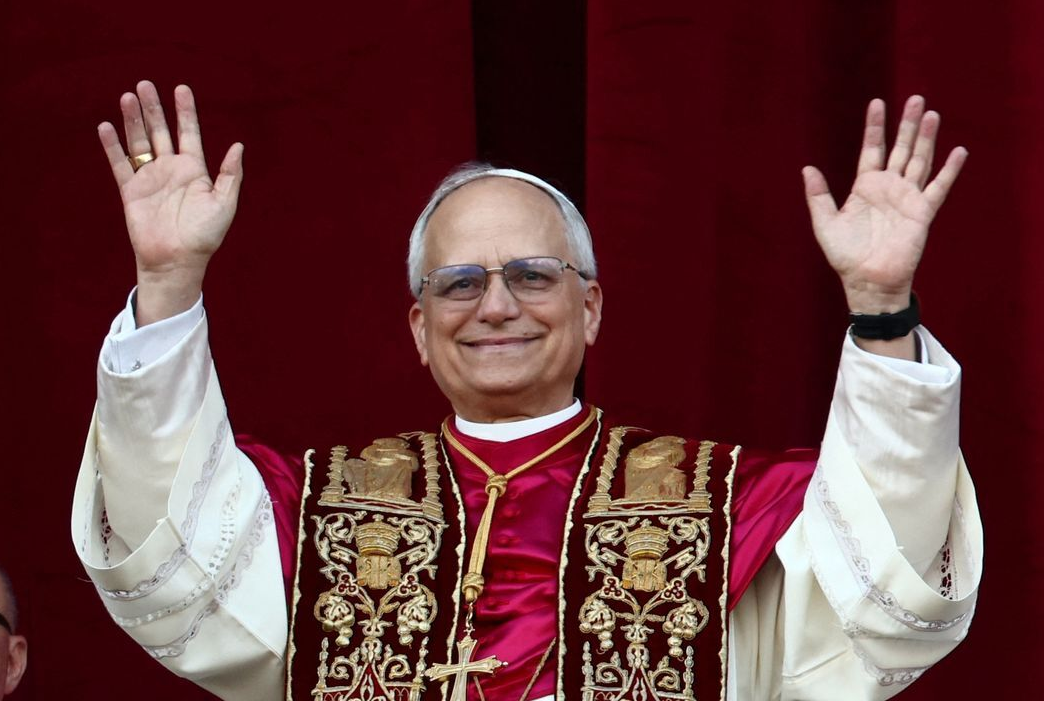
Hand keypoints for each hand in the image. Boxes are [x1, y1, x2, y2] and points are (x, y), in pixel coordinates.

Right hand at [98, 80, 243, 324]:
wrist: (177, 261)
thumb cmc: (205, 236)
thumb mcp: (224, 203)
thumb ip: (230, 174)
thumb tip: (238, 145)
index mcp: (195, 170)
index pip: (189, 133)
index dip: (185, 111)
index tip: (181, 88)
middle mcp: (171, 170)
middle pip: (160, 131)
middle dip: (153, 108)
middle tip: (145, 85)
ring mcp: (150, 179)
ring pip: (139, 142)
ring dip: (133, 120)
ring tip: (128, 96)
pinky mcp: (131, 191)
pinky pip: (120, 164)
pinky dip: (112, 146)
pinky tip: (107, 127)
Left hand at [802, 96, 966, 314]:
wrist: (867, 281)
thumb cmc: (846, 256)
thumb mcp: (825, 224)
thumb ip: (818, 196)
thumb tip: (807, 168)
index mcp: (865, 187)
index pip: (871, 149)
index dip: (874, 127)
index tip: (876, 103)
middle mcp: (888, 188)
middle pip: (900, 149)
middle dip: (906, 124)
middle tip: (915, 98)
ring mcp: (907, 198)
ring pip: (919, 160)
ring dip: (926, 138)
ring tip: (931, 114)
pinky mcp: (922, 212)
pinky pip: (938, 187)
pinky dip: (949, 170)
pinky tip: (958, 151)